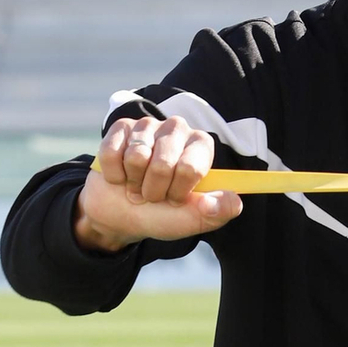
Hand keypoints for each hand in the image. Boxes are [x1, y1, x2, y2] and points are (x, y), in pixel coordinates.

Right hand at [75, 114, 242, 252]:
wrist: (121, 216)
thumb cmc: (161, 214)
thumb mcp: (191, 220)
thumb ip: (216, 213)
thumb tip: (234, 203)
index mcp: (201, 147)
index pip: (190, 168)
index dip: (178, 191)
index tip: (176, 199)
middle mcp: (178, 129)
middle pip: (163, 164)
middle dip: (154, 190)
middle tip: (153, 194)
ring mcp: (148, 125)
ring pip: (136, 157)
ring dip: (134, 182)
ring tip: (137, 184)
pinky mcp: (120, 127)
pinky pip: (112, 153)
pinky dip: (114, 174)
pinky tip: (121, 175)